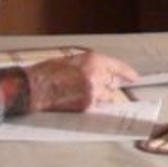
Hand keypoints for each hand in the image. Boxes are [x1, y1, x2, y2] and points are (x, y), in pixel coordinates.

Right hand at [25, 51, 139, 111]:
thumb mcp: (71, 60)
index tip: (134, 77)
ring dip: (103, 96)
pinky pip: (98, 106)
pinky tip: (82, 100)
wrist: (33, 88)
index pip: (118, 67)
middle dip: (113, 85)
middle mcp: (96, 75)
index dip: (128, 73)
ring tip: (87, 93)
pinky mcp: (87, 106)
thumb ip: (91, 65)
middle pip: (114, 83)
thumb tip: (105, 72)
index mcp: (92, 60)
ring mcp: (93, 92)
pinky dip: (94, 104)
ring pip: (108, 97)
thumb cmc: (47, 72)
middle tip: (107, 86)